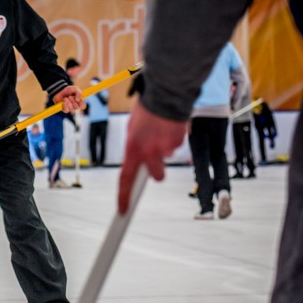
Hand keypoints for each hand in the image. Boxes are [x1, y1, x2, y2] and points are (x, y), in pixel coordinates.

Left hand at [53, 85, 83, 112]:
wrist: (60, 91)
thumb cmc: (69, 90)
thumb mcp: (75, 89)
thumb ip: (79, 93)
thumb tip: (78, 100)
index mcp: (80, 101)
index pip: (83, 106)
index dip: (81, 104)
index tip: (77, 99)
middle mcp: (76, 106)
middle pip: (77, 107)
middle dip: (73, 101)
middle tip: (69, 96)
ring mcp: (70, 108)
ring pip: (71, 109)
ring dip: (68, 103)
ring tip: (65, 98)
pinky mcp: (65, 110)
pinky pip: (66, 110)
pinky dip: (64, 105)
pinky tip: (63, 102)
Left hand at [118, 99, 187, 213]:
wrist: (166, 93)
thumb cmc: (147, 110)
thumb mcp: (132, 130)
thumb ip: (135, 147)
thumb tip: (138, 158)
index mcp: (132, 149)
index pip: (125, 179)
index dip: (123, 197)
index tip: (123, 210)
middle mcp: (148, 151)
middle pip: (156, 176)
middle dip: (157, 170)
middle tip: (156, 154)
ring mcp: (165, 148)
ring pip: (167, 158)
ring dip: (166, 150)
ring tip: (162, 132)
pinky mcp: (179, 142)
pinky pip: (177, 146)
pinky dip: (174, 139)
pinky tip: (170, 126)